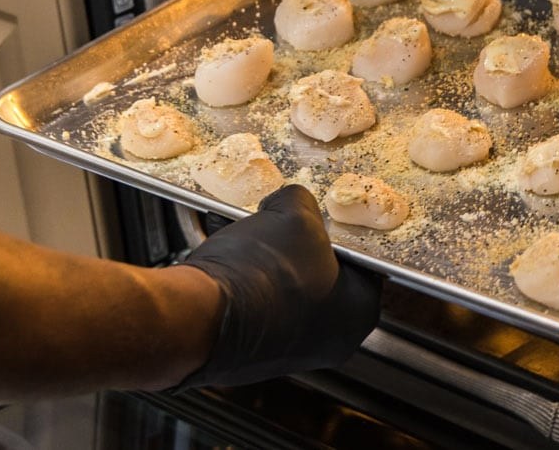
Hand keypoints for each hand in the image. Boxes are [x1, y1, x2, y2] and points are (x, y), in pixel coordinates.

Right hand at [177, 185, 380, 387]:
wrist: (196, 316)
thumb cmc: (258, 274)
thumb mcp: (294, 213)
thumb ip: (302, 201)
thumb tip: (292, 202)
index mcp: (359, 312)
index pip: (361, 261)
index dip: (336, 234)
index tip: (319, 222)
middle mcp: (330, 343)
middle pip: (323, 280)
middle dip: (299, 252)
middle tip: (282, 232)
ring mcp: (290, 354)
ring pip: (287, 295)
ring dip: (271, 270)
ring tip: (252, 247)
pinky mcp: (251, 357)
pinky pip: (257, 310)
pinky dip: (247, 289)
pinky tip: (234, 268)